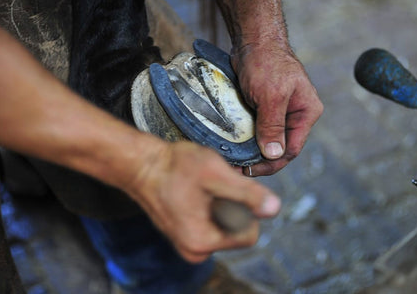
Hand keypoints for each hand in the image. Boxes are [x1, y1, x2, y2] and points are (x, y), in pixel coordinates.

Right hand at [123, 141, 280, 262]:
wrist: (142, 165)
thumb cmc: (174, 166)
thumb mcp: (216, 174)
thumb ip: (247, 193)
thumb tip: (274, 208)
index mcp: (203, 242)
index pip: (249, 233)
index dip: (244, 207)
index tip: (223, 188)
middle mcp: (195, 251)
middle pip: (237, 231)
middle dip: (231, 206)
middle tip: (211, 186)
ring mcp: (188, 244)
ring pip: (225, 225)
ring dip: (221, 204)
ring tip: (201, 188)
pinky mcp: (185, 235)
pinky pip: (212, 223)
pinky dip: (210, 206)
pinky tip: (196, 192)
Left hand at [232, 42, 322, 175]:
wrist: (253, 39)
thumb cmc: (267, 62)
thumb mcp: (271, 95)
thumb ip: (273, 125)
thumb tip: (273, 154)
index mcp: (306, 113)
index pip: (291, 148)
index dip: (272, 163)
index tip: (250, 170)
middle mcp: (295, 115)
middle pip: (280, 147)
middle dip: (261, 160)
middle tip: (239, 169)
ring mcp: (280, 111)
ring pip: (267, 139)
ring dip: (252, 151)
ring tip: (234, 160)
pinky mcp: (264, 107)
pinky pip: (257, 128)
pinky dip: (247, 138)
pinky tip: (234, 146)